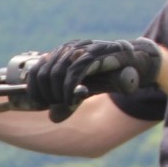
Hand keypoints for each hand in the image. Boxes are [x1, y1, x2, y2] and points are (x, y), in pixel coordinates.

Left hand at [23, 38, 160, 120]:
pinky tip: (74, 100)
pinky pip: (74, 74)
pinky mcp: (95, 54)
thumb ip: (67, 100)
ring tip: (67, 103)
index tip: (40, 104)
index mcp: (60, 53)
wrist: (134, 63)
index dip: (33, 90)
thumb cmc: (106, 76)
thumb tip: (53, 118)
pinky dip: (69, 90)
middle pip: (43, 74)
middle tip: (57, 105)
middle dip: (46, 95)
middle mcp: (68, 48)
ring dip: (58, 94)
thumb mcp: (83, 90)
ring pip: (56, 74)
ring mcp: (81, 49)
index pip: (34, 70)